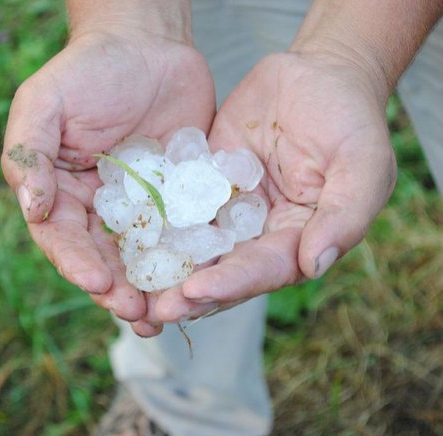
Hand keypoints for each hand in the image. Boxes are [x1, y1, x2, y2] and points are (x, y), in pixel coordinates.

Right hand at [1, 25, 214, 333]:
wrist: (146, 44)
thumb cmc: (87, 70)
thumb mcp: (45, 103)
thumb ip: (30, 153)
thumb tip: (31, 209)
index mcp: (60, 194)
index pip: (62, 238)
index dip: (76, 263)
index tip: (97, 282)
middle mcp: (97, 209)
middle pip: (103, 259)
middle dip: (117, 289)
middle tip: (136, 313)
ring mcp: (140, 208)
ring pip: (143, 258)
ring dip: (152, 290)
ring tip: (166, 317)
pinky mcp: (178, 199)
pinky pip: (183, 234)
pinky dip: (189, 261)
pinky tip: (201, 281)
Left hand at [148, 50, 396, 321]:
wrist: (315, 74)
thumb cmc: (350, 118)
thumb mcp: (362, 162)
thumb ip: (345, 215)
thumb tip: (315, 265)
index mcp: (296, 238)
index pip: (263, 269)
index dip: (231, 282)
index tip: (196, 292)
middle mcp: (256, 233)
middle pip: (221, 270)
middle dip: (189, 293)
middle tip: (154, 311)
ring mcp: (225, 209)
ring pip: (192, 245)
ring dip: (166, 269)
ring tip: (133, 288)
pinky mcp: (201, 183)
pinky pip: (175, 204)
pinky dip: (153, 222)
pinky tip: (123, 235)